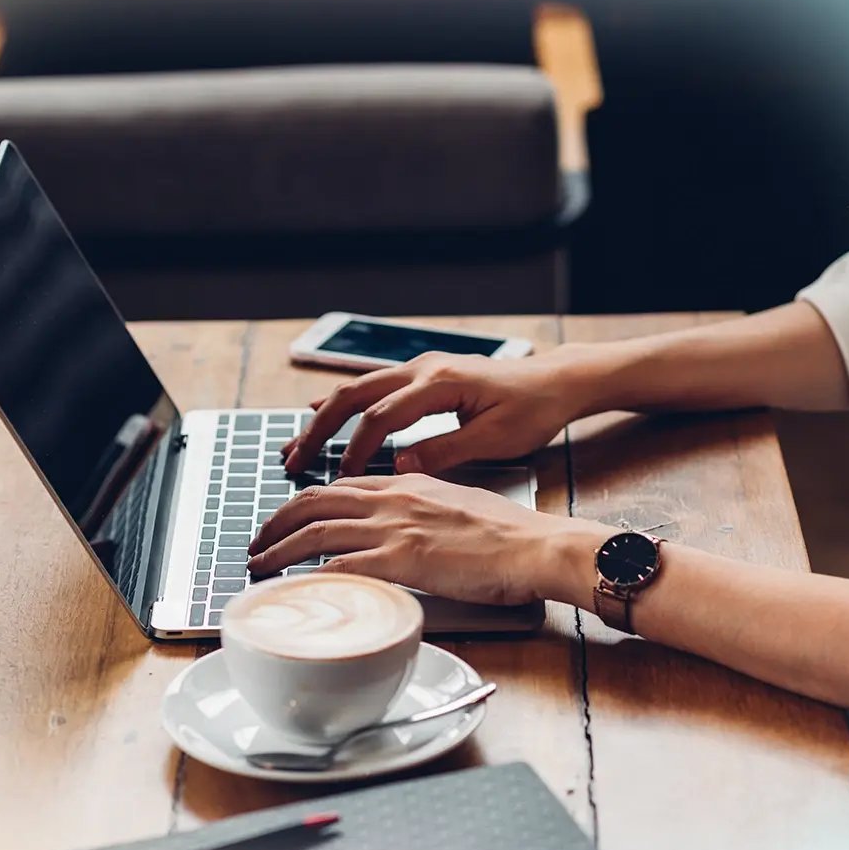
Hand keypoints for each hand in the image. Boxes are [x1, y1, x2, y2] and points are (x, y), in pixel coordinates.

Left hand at [247, 474, 605, 605]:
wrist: (534, 545)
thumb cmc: (507, 534)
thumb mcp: (457, 505)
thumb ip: (423, 509)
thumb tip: (405, 526)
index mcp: (407, 484)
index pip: (340, 486)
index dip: (304, 502)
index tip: (287, 519)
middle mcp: (393, 500)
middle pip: (315, 501)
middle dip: (276, 521)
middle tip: (256, 542)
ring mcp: (396, 529)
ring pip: (317, 531)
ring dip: (280, 549)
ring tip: (259, 566)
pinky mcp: (403, 560)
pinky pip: (342, 565)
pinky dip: (312, 576)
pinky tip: (296, 588)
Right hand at [282, 348, 594, 476]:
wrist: (556, 381)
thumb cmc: (533, 410)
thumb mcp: (496, 439)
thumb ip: (445, 451)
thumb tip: (400, 467)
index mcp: (439, 383)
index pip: (380, 418)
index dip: (355, 450)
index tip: (340, 480)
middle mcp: (423, 369)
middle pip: (354, 395)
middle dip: (319, 430)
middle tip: (292, 460)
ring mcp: (421, 368)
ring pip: (358, 389)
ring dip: (324, 418)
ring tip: (295, 446)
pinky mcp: (424, 376)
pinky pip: (373, 389)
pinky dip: (343, 406)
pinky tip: (319, 416)